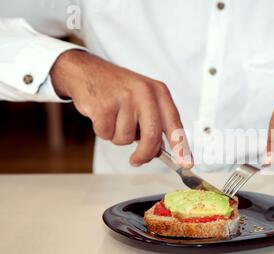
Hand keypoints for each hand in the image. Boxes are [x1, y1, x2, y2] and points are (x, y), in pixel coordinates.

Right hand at [50, 50, 192, 167]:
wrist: (86, 71)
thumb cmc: (117, 89)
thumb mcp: (143, 98)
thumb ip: (154, 122)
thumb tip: (160, 150)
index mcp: (159, 92)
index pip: (175, 123)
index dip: (181, 146)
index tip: (186, 163)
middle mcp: (144, 93)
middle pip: (152, 137)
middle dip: (144, 154)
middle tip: (137, 160)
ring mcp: (124, 99)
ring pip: (126, 139)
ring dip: (117, 136)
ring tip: (113, 118)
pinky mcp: (104, 105)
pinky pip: (106, 134)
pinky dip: (102, 131)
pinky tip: (101, 115)